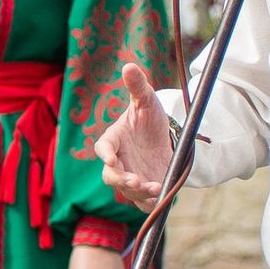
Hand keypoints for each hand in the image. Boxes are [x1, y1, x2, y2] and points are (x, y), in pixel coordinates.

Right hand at [95, 62, 176, 210]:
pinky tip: (159, 198)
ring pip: (127, 190)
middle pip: (111, 175)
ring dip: (137, 191)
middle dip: (120, 179)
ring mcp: (131, 176)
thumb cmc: (148, 117)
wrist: (165, 136)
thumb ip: (137, 87)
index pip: (104, 147)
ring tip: (152, 187)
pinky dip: (148, 202)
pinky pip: (142, 201)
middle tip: (133, 180)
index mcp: (114, 139)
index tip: (110, 158)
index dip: (105, 154)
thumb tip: (129, 66)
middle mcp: (119, 161)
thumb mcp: (146, 100)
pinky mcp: (145, 188)